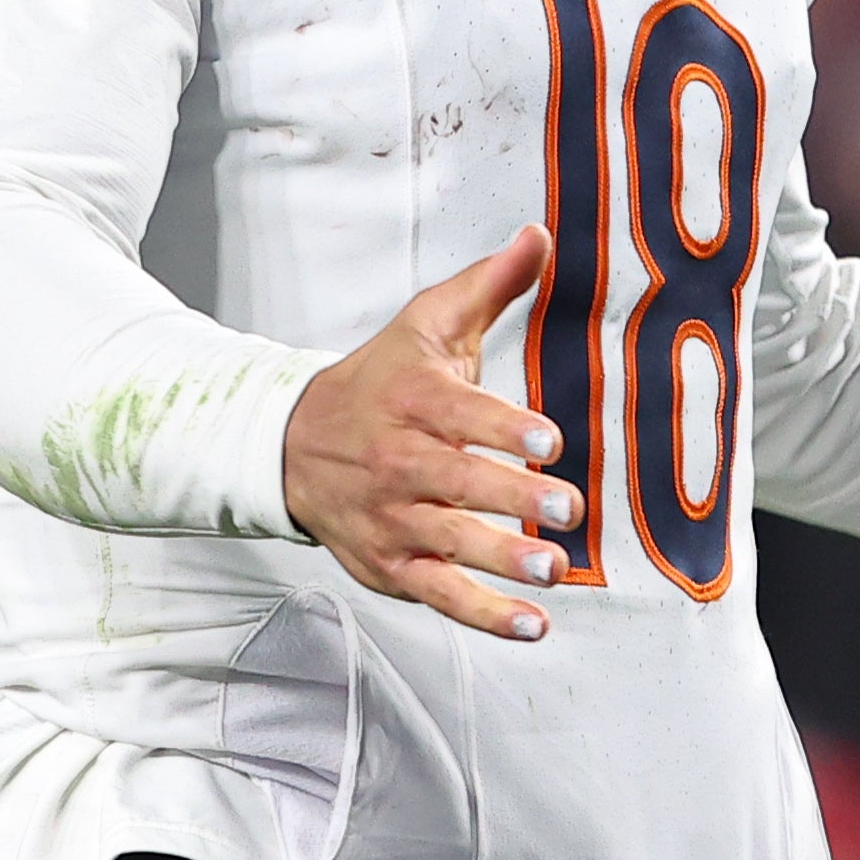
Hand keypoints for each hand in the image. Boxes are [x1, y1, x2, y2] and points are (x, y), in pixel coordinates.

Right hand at [282, 226, 578, 642]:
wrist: (292, 444)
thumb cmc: (378, 382)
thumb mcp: (426, 324)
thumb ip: (489, 285)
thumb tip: (539, 236)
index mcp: (413, 399)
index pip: (461, 413)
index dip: (504, 428)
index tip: (548, 441)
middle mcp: (400, 461)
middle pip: (458, 482)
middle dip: (513, 496)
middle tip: (567, 508)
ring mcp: (395, 518)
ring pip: (451, 543)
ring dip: (503, 560)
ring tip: (552, 569)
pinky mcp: (392, 563)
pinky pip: (441, 594)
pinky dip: (485, 615)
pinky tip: (531, 624)